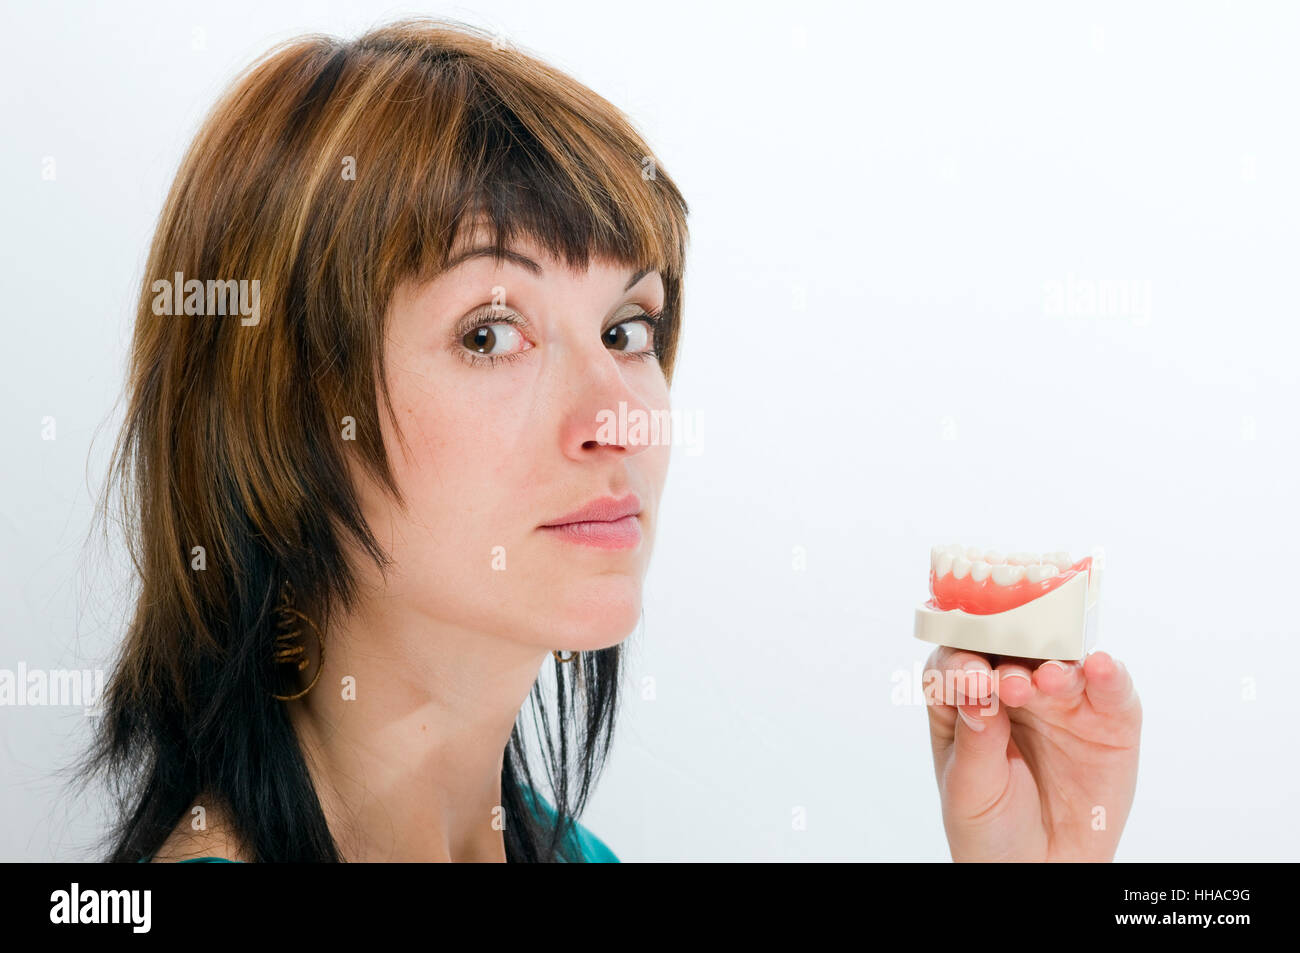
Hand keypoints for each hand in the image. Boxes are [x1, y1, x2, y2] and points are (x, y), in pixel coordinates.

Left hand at [923, 647, 1140, 861]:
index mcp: (966, 699)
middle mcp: (1015, 690)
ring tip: (1047, 681)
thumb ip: (974, 742)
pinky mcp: (1109, 721)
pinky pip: (1111, 689)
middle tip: (1008, 682)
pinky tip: (1100, 668)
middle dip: (1009, 661)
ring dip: (1055, 667)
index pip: (956, 662)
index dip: (961, 662)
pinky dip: (1109, 674)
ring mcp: (1062, 702)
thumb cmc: (990, 826)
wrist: (1039, 870)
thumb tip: (976, 692)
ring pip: (1061, 665)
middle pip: (1011, 653)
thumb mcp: (969, 789)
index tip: (969, 676)